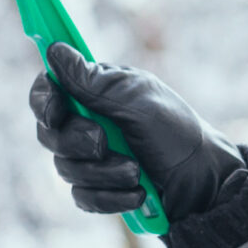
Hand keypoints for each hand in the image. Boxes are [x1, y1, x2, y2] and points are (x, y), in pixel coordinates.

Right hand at [31, 43, 246, 218]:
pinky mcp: (99, 189)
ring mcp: (92, 158)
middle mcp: (89, 122)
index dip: (43, 100)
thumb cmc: (176, 131)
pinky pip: (82, 197)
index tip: (54, 111)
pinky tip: (137, 193)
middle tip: (104, 142)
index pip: (49, 90)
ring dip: (103, 172)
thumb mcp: (137, 100)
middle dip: (76, 141)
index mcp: (96, 92)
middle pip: (49, 133)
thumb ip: (93, 82)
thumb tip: (55, 50)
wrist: (204, 181)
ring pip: (65, 169)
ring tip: (135, 171)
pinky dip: (110, 197)